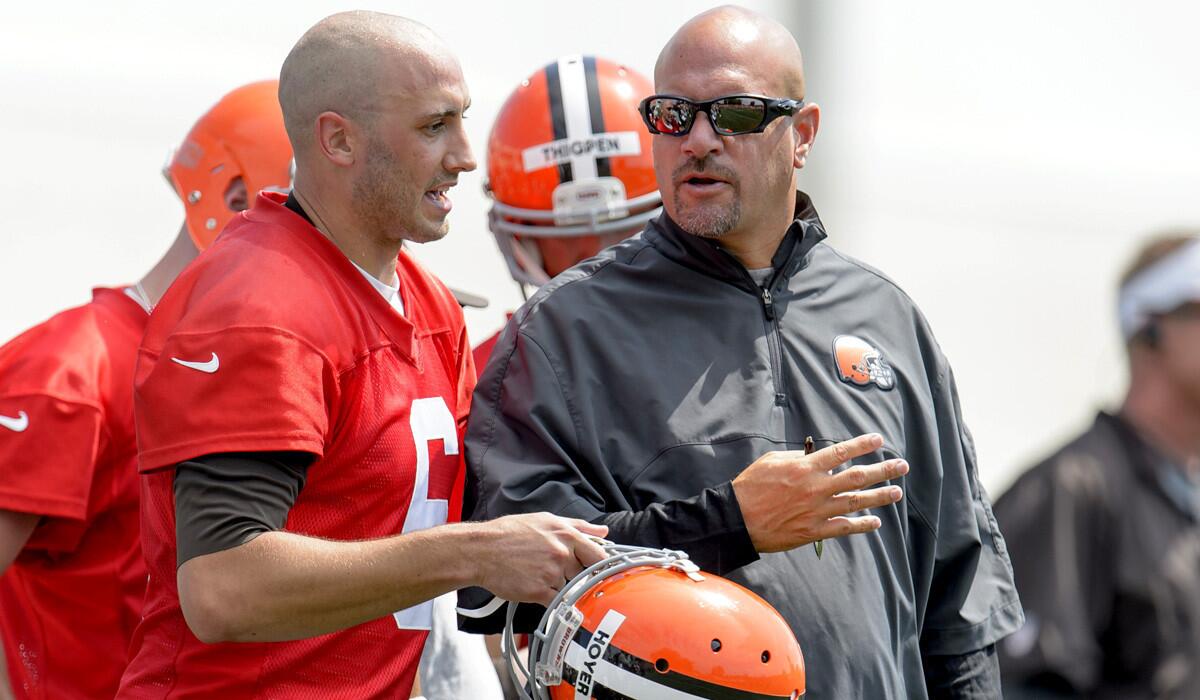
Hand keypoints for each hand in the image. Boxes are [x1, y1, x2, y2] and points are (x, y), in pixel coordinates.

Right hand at [474, 512, 607, 604]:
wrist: (481, 551)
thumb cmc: (510, 533)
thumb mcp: (546, 520)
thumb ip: (579, 526)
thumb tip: (603, 532)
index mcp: (566, 534)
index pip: (599, 555)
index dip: (600, 564)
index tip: (598, 570)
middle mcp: (562, 553)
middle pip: (583, 573)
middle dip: (572, 573)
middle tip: (552, 567)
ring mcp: (551, 574)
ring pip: (568, 587)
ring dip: (557, 585)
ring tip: (536, 573)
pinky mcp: (539, 592)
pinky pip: (556, 602)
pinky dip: (549, 600)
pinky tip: (535, 588)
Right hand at [732, 433, 907, 552]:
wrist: (739, 519)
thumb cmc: (751, 487)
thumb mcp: (771, 461)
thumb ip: (796, 457)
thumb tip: (813, 456)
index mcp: (805, 468)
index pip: (841, 452)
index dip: (862, 445)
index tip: (879, 440)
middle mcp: (816, 488)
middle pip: (857, 477)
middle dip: (883, 470)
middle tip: (902, 466)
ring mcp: (817, 510)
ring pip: (856, 502)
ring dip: (879, 496)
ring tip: (896, 491)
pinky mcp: (814, 531)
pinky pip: (844, 527)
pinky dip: (862, 524)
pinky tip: (876, 521)